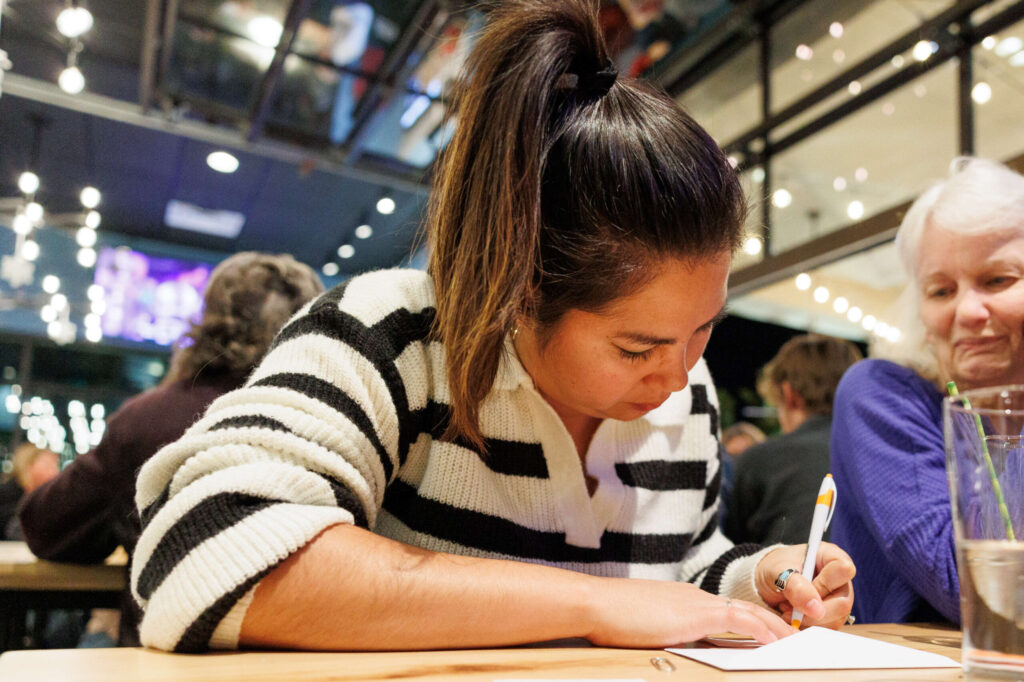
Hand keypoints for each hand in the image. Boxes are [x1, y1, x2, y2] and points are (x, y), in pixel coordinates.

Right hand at [587, 577, 794, 646]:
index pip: (728, 611)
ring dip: (775, 628)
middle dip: (773, 624)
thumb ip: (667, 634)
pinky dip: (760, 630)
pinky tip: (775, 643)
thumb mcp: (646, 628)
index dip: (753, 623)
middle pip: (745, 609)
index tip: (770, 637)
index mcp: (684, 601)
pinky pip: (738, 620)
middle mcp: (695, 597)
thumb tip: (678, 648)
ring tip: (796, 643)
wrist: (596, 603)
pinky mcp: (695, 614)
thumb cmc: (611, 618)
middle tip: (795, 639)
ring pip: (749, 613)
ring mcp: (696, 603)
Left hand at [755, 543, 854, 628]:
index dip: (824, 583)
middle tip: (789, 608)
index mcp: (831, 557)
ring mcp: (839, 600)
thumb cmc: (775, 568)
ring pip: (836, 620)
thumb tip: (816, 609)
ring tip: (788, 610)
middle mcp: (841, 580)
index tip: (803, 586)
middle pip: (843, 602)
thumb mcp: (778, 571)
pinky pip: (827, 629)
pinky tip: (793, 617)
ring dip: (808, 621)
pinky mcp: (833, 617)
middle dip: (813, 610)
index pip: (844, 570)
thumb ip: (796, 586)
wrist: (768, 583)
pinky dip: (808, 627)